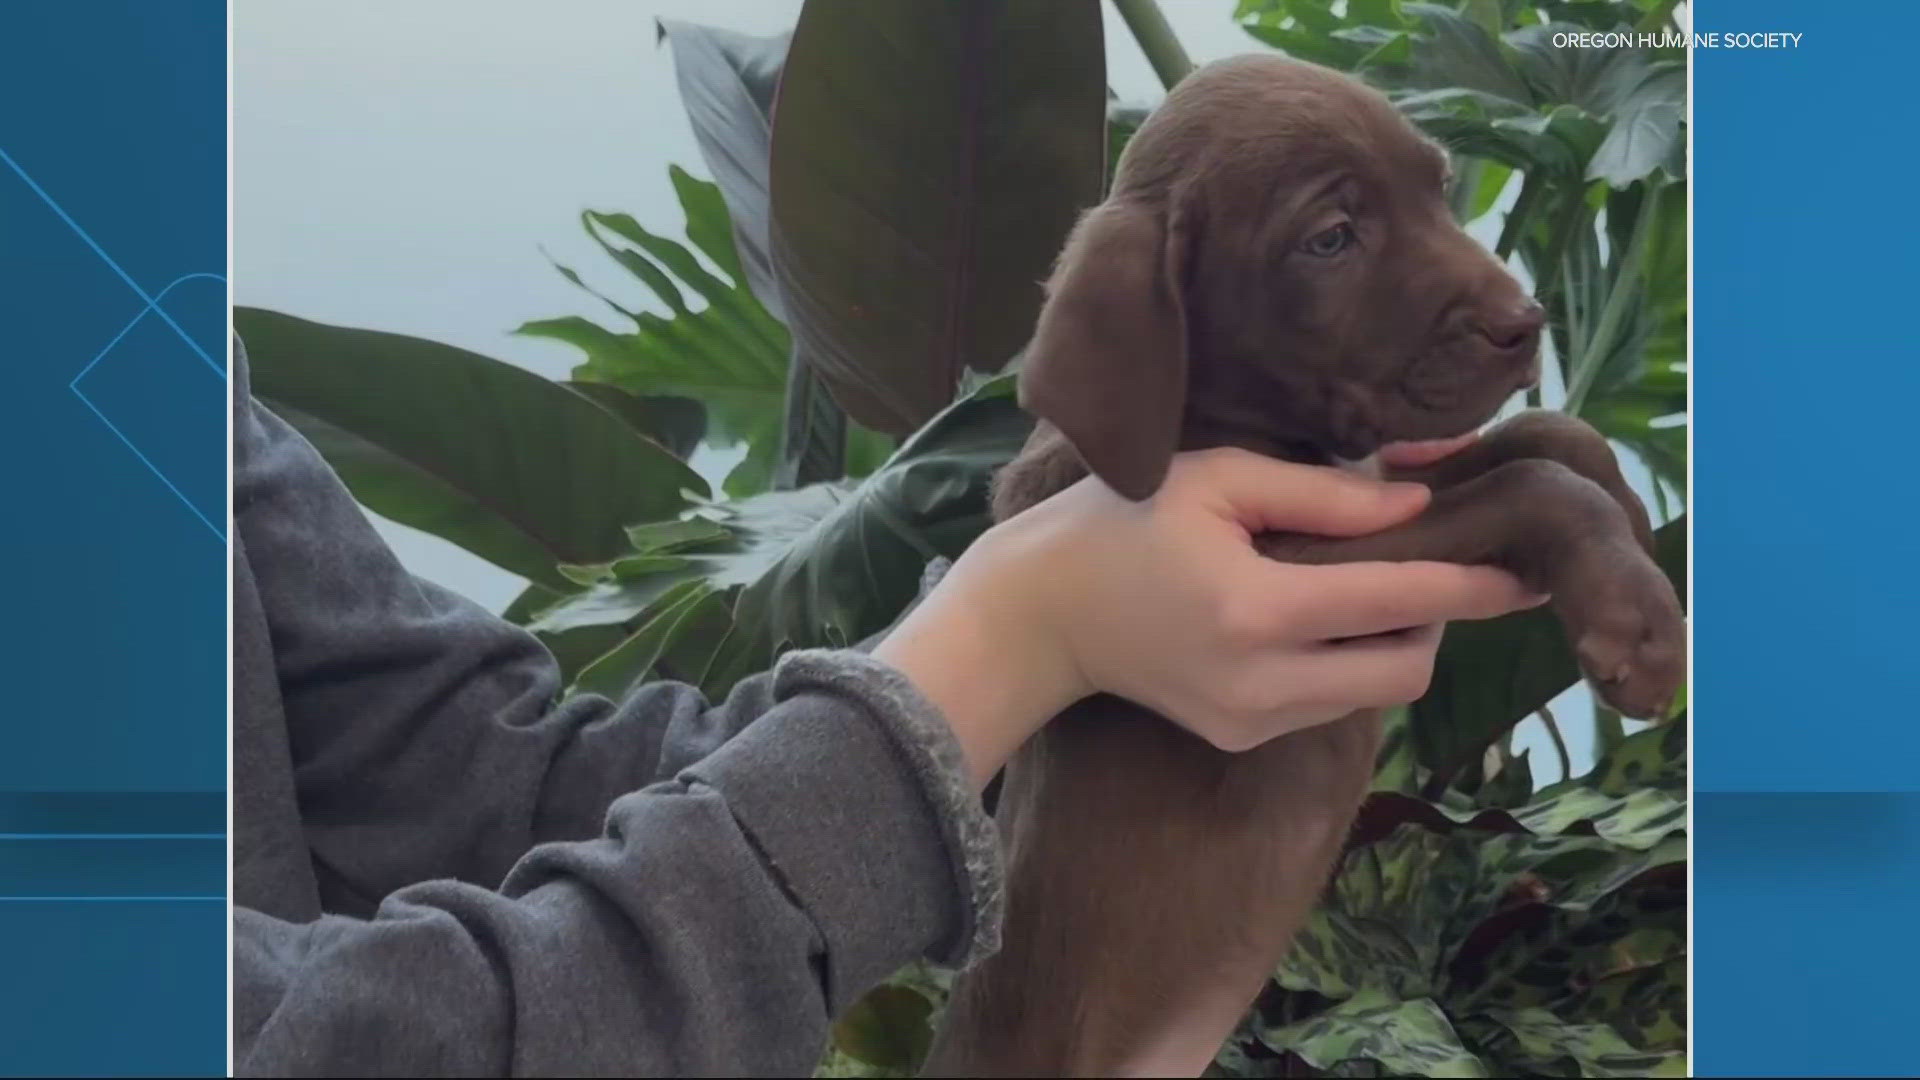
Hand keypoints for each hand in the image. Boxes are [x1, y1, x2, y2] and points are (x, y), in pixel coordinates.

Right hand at [875, 447, 1540, 787]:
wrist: (1038, 615)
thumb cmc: (1120, 524)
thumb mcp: (1217, 479)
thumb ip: (1326, 495)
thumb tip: (1418, 501)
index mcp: (1258, 610)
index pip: (1399, 601)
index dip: (1471, 585)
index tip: (1523, 570)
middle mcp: (1263, 683)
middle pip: (1406, 672)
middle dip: (1433, 623)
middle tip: (1417, 567)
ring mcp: (1250, 723)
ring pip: (1371, 695)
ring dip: (1386, 644)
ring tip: (1351, 586)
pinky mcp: (1238, 738)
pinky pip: (1327, 705)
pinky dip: (1340, 663)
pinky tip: (1300, 619)